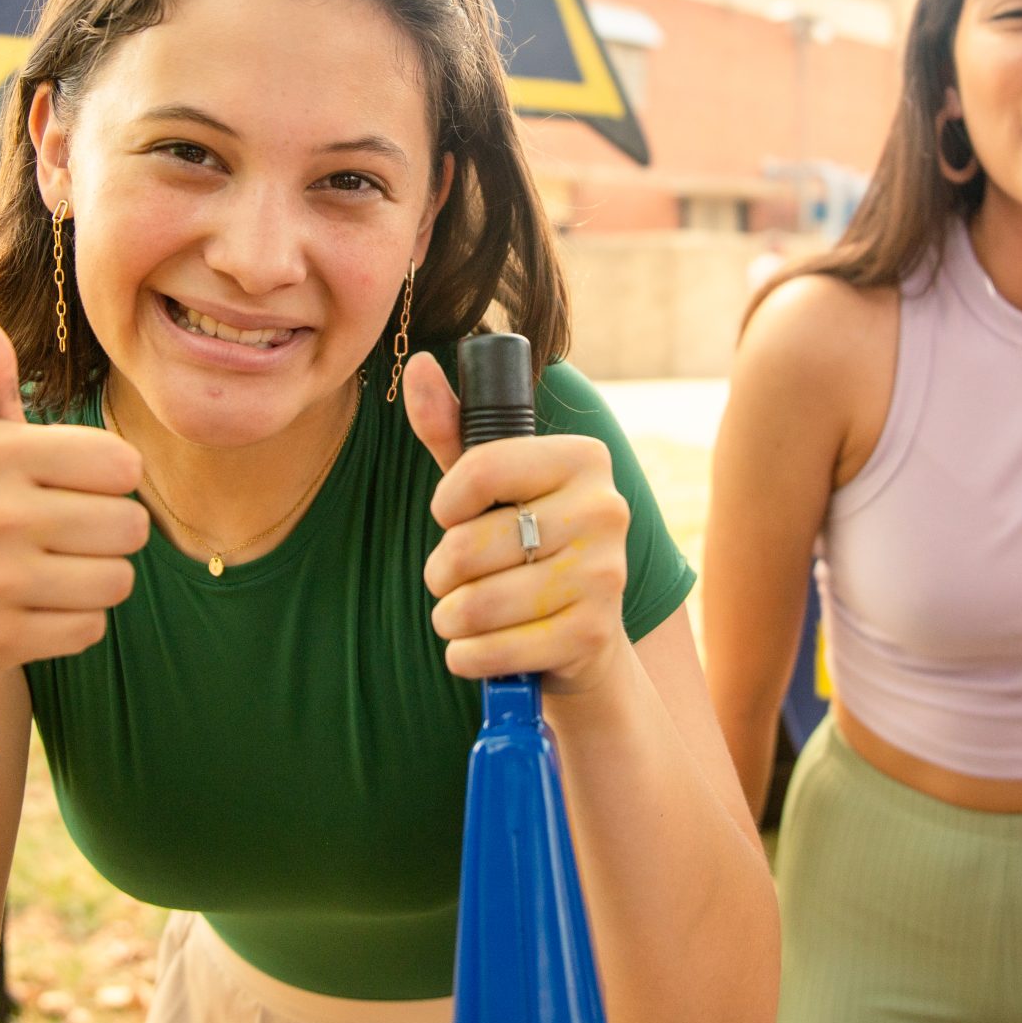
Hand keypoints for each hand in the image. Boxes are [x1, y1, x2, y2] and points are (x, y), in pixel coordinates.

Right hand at [0, 298, 148, 673]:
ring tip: (48, 567)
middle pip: (131, 527)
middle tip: (60, 531)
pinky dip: (73, 622)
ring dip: (95, 578)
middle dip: (107, 531)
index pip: (122, 463)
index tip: (68, 482)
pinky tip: (33, 606)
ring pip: (118, 581)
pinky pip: (91, 629)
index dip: (108, 476)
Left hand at [402, 351, 631, 694]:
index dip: (446, 503)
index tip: (450, 517)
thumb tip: (416, 366)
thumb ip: (452, 427)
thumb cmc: (525, 546)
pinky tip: (476, 648)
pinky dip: (467, 656)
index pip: (481, 469)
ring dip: (451, 618)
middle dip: (442, 572)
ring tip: (463, 615)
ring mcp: (605, 574)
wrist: (582, 636)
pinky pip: (496, 650)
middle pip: (471, 543)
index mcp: (584, 458)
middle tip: (453, 579)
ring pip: (477, 603)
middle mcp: (606, 509)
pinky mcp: (594, 634)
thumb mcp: (490, 486)